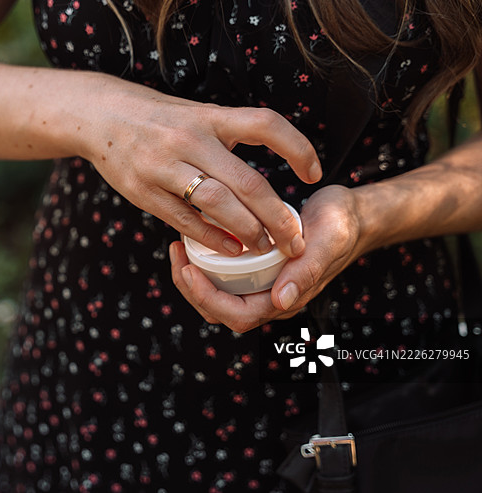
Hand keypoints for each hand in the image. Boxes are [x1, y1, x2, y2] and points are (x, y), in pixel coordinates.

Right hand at [84, 78, 321, 257]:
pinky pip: (184, 219)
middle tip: (295, 240)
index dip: (297, 148)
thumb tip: (264, 177)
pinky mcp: (144, 191)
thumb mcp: (195, 115)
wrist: (100, 116)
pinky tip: (229, 249)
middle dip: (278, 217)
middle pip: (248, 182)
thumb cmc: (157, 119)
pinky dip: (211, 238)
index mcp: (209, 117)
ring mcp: (164, 166)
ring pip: (217, 204)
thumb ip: (228, 138)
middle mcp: (190, 139)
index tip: (313, 174)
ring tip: (264, 248)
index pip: (266, 125)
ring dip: (247, 231)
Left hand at [169, 185, 366, 332]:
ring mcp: (262, 284)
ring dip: (192, 277)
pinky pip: (222, 276)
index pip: (236, 315)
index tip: (188, 269)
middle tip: (175, 255)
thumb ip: (306, 271)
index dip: (207, 298)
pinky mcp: (256, 269)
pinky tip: (194, 239)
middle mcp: (270, 297)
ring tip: (178, 248)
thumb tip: (280, 301)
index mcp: (286, 299)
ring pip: (217, 294)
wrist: (353, 213)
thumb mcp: (328, 241)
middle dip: (190, 288)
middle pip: (218, 310)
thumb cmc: (343, 225)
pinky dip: (203, 262)